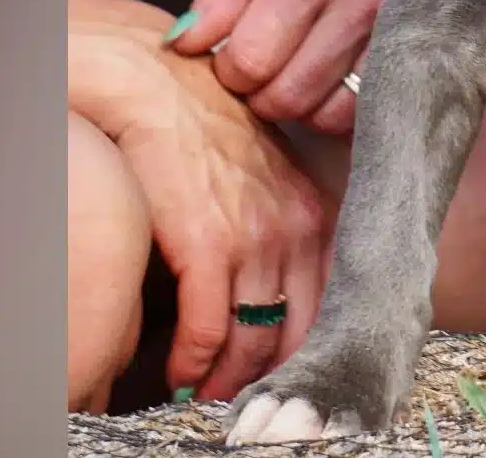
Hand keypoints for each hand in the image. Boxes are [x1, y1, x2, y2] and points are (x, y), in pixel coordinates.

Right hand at [114, 51, 328, 399]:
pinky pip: (206, 331)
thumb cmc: (202, 130)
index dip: (307, 349)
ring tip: (208, 395)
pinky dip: (192, 363)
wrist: (156, 88)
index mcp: (316, 215)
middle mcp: (296, 231)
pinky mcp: (207, 247)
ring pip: (251, 342)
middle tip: (247, 397)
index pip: (328, 305)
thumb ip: (282, 226)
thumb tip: (275, 288)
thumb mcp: (266, 176)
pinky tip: (180, 374)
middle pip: (296, 334)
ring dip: (227, 379)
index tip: (289, 373)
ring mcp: (254, 240)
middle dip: (271, 374)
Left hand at [173, 0, 397, 131]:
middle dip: (261, 94)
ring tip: (298, 74)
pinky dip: (337, 110)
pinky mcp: (420, 56)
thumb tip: (182, 45)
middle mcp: (358, 1)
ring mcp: (396, 32)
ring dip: (300, 106)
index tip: (235, 57)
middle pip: (286, 94)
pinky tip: (332, 82)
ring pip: (326, 113)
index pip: (250, 57)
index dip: (229, 71)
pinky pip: (362, 114)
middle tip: (265, 70)